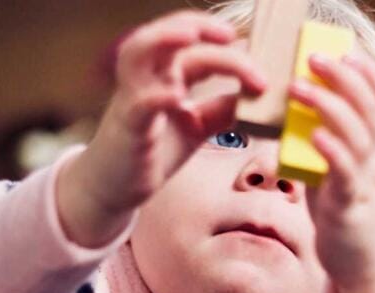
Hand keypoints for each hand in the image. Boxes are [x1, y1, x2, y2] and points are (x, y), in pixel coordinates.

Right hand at [75, 10, 266, 213]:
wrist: (115, 186)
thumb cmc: (154, 150)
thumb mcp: (198, 126)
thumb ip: (224, 109)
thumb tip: (259, 94)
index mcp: (165, 74)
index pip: (193, 45)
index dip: (224, 46)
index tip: (255, 59)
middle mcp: (146, 79)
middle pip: (164, 34)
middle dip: (196, 25)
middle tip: (229, 34)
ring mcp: (133, 99)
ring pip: (137, 53)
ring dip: (163, 38)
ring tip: (191, 36)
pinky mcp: (128, 127)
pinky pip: (138, 103)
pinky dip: (157, 95)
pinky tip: (178, 96)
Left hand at [288, 53, 374, 292]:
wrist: (363, 270)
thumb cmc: (344, 217)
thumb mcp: (336, 175)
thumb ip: (325, 147)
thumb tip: (295, 116)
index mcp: (371, 153)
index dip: (370, 75)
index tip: (349, 52)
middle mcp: (373, 164)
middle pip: (370, 112)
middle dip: (345, 79)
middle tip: (315, 57)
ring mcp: (364, 186)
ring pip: (358, 138)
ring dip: (329, 107)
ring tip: (300, 86)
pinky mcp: (349, 211)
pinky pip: (345, 176)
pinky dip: (332, 152)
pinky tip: (315, 135)